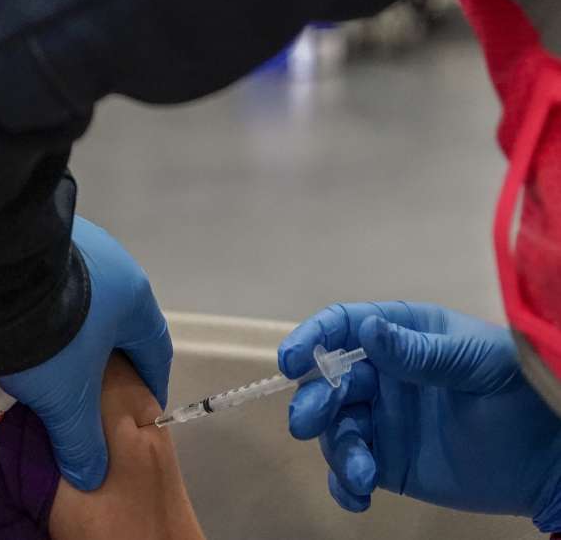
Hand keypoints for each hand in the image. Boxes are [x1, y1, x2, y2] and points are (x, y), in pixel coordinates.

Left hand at [0, 217, 171, 490]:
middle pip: (115, 319)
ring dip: (67, 327)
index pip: (154, 345)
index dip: (150, 379)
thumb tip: (90, 474)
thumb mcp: (65, 397)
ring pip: (78, 297)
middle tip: (88, 384)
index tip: (143, 402)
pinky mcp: (35, 236)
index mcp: (134, 295)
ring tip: (48, 356)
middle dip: (103, 354)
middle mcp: (111, 261)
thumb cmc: (48, 335)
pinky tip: (21, 324)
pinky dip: (40, 306)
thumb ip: (81, 438)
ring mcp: (72, 241)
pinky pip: (45, 279)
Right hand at [278, 301, 560, 530]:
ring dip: (339, 452)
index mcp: (402, 335)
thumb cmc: (523, 392)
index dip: (311, 339)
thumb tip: (367, 331)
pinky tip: (359, 498)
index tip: (291, 362)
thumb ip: (421, 351)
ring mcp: (382, 420)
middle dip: (313, 403)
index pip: (343, 327)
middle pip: (327, 382)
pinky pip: (350, 471)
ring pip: (335, 430)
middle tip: (307, 425)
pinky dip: (344, 485)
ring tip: (364, 475)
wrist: (554, 459)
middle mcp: (383, 375)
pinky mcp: (389, 463)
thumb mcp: (477, 363)